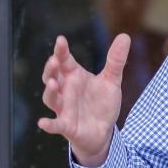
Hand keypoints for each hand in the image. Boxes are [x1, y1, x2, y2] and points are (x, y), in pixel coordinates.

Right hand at [37, 33, 130, 166]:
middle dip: (51, 69)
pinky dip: (49, 124)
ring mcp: (64, 108)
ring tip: (53, 84)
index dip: (61, 51)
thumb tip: (125, 36)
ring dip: (50, 91)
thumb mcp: (111, 81)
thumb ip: (115, 61)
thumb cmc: (102, 104)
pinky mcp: (67, 126)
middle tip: (54, 61)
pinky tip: (43, 122)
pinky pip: (55, 124)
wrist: (103, 131)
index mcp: (74, 76)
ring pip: (51, 98)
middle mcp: (65, 90)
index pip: (64, 61)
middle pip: (52, 77)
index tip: (61, 40)